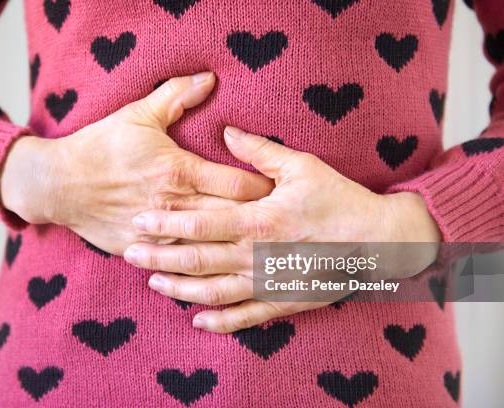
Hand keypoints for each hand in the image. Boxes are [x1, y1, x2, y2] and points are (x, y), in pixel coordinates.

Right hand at [0, 74, 272, 254]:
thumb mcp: (137, 114)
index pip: (238, 185)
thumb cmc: (101, 146)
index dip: (265, 189)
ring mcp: (157, 234)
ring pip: (210, 248)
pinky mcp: (143, 250)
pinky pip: (181, 265)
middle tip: (283, 224)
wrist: (59, 184)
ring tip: (263, 251)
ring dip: (236, 249)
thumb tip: (209, 79)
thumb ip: (176, 96)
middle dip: (258, 223)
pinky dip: (203, 268)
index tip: (281, 192)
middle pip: (231, 220)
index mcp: (178, 171)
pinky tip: (225, 271)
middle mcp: (173, 206)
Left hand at [123, 127, 442, 332]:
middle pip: (197, 259)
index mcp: (259, 220)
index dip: (166, 221)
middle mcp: (256, 256)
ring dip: (180, 289)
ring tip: (154, 284)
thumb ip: (259, 152)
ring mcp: (267, 283)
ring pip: (213, 291)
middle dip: (159, 257)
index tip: (139, 219)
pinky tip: (197, 321)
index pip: (200, 222)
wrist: (379, 242)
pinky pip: (244, 317)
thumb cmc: (340, 201)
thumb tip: (226, 132)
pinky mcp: (281, 302)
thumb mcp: (302, 167)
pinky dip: (219, 321)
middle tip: (130, 255)